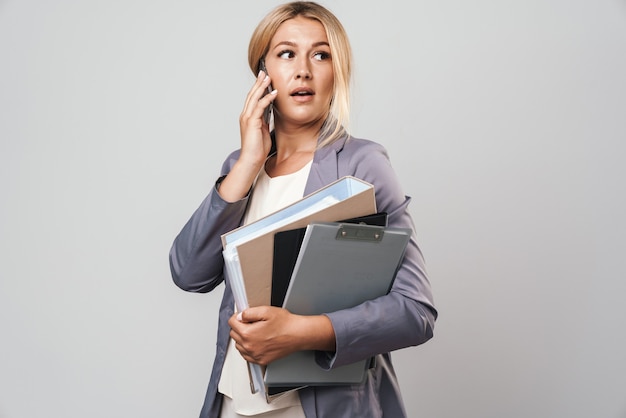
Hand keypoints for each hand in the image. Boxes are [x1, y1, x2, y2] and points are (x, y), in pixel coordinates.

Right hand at [217, 71, 276, 201]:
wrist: (252, 160)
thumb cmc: (258, 148)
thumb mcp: (263, 130)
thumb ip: (264, 120)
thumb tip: (270, 112)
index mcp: (248, 117)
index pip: (253, 98)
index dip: (258, 88)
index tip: (264, 79)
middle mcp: (246, 115)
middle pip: (252, 94)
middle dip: (258, 82)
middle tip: (264, 72)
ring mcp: (248, 118)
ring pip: (254, 98)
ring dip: (262, 86)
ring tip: (268, 77)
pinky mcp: (252, 122)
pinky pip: (260, 107)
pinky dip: (267, 99)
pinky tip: (274, 93)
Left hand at [228, 306, 335, 365]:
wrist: (298, 335)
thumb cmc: (285, 324)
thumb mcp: (266, 311)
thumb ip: (248, 313)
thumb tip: (239, 316)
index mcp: (248, 334)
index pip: (231, 323)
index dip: (237, 316)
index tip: (242, 316)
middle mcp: (249, 347)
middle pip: (234, 335)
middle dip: (239, 327)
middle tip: (250, 322)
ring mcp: (255, 355)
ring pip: (239, 346)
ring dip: (242, 338)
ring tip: (254, 332)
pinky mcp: (261, 361)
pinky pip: (246, 356)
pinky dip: (248, 349)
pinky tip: (256, 342)